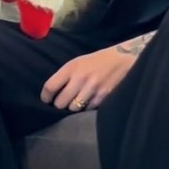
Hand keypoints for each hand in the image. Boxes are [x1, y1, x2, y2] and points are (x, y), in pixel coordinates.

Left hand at [40, 33, 154, 111]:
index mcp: (72, 67)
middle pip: (60, 102)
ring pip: (73, 109)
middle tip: (63, 102)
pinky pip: (87, 110)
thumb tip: (52, 94)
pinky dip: (87, 108)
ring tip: (78, 102)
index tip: (47, 100)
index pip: (50, 87)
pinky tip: (90, 100)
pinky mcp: (103, 96)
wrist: (122, 59)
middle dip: (60, 105)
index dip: (45, 97)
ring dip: (73, 108)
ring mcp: (92, 88)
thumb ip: (65, 76)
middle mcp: (80, 78)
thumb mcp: (79, 63)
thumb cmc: (97, 61)